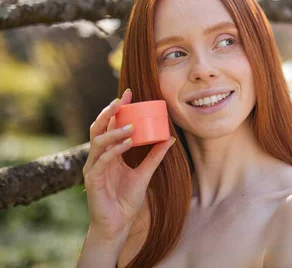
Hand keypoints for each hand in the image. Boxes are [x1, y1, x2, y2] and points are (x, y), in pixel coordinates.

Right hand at [82, 88, 174, 239]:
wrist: (118, 225)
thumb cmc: (127, 200)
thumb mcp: (146, 173)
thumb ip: (155, 156)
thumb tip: (171, 137)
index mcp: (109, 153)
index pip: (110, 126)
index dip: (118, 109)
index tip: (130, 94)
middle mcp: (98, 157)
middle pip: (99, 128)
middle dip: (110, 112)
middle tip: (123, 100)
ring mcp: (93, 168)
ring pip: (98, 142)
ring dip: (114, 131)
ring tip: (131, 125)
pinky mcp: (92, 180)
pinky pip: (101, 161)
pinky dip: (114, 150)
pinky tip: (126, 143)